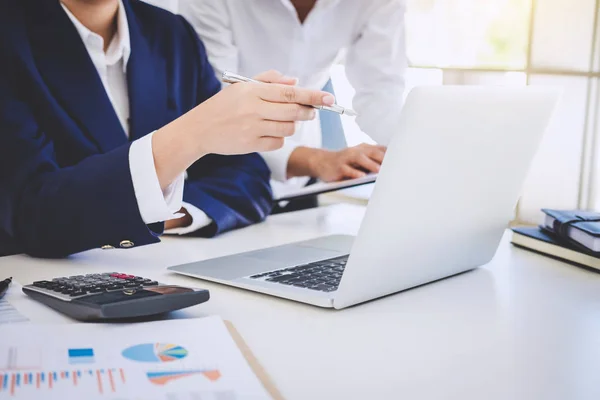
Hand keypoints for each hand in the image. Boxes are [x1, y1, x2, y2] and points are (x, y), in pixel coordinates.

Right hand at [176, 70, 331, 154]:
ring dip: (293, 125)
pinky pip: (277, 143)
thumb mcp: (241, 87)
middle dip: (307, 111)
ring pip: (288, 128)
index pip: (290, 92)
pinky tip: (269, 132)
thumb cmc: (223, 105)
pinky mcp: (251, 145)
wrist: (199, 129)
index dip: (312, 95)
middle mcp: (253, 109)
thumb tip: (295, 82)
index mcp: (252, 91)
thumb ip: (268, 80)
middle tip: (311, 111)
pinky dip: (279, 138)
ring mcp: (253, 128)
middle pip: (293, 111)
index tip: (328, 98)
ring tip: (284, 120)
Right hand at [289, 144, 385, 181]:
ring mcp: (347, 158)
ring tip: (379, 170)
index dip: (391, 153)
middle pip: (372, 152)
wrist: (321, 162)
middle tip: (394, 164)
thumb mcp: (359, 158)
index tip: (404, 159)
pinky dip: (354, 173)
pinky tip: (360, 176)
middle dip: (383, 158)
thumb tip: (391, 165)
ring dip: (370, 164)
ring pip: (360, 159)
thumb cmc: (344, 162)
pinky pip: (347, 169)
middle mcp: (356, 151)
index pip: (380, 149)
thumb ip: (373, 159)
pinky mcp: (338, 167)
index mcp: (364, 149)